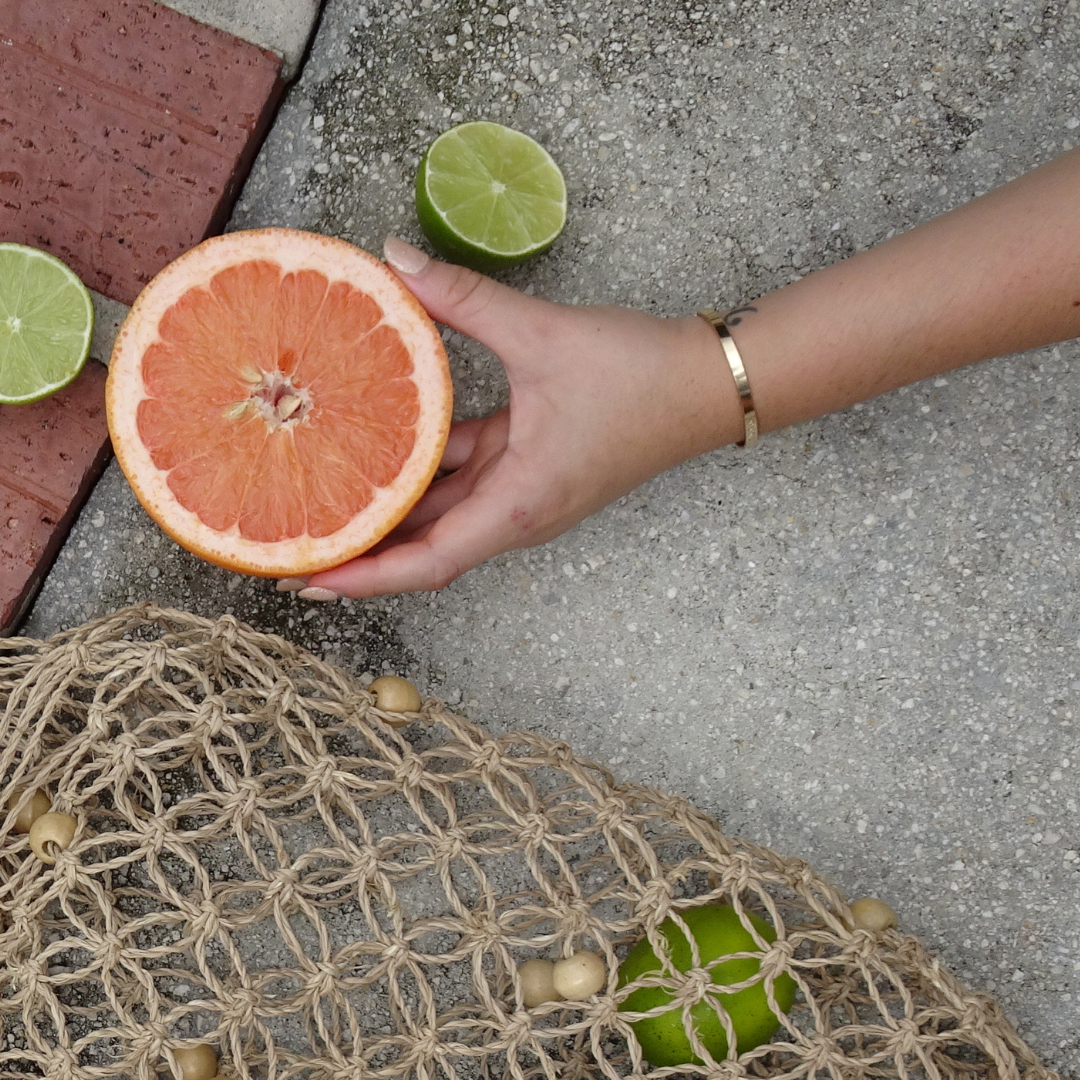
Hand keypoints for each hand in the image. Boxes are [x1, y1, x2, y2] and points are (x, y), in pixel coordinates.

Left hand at [287, 237, 738, 598]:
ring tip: (321, 495)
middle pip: (426, 547)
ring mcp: (525, 494)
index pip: (430, 561)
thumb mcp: (543, 335)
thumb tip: (394, 259)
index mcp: (520, 503)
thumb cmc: (640, 377)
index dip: (367, 575)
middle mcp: (518, 512)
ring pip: (444, 513)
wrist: (709, 384)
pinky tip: (382, 443)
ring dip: (389, 511)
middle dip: (362, 548)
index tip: (309, 579)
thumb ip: (463, 299)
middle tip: (290, 539)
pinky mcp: (532, 468)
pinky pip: (466, 479)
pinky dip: (425, 470)